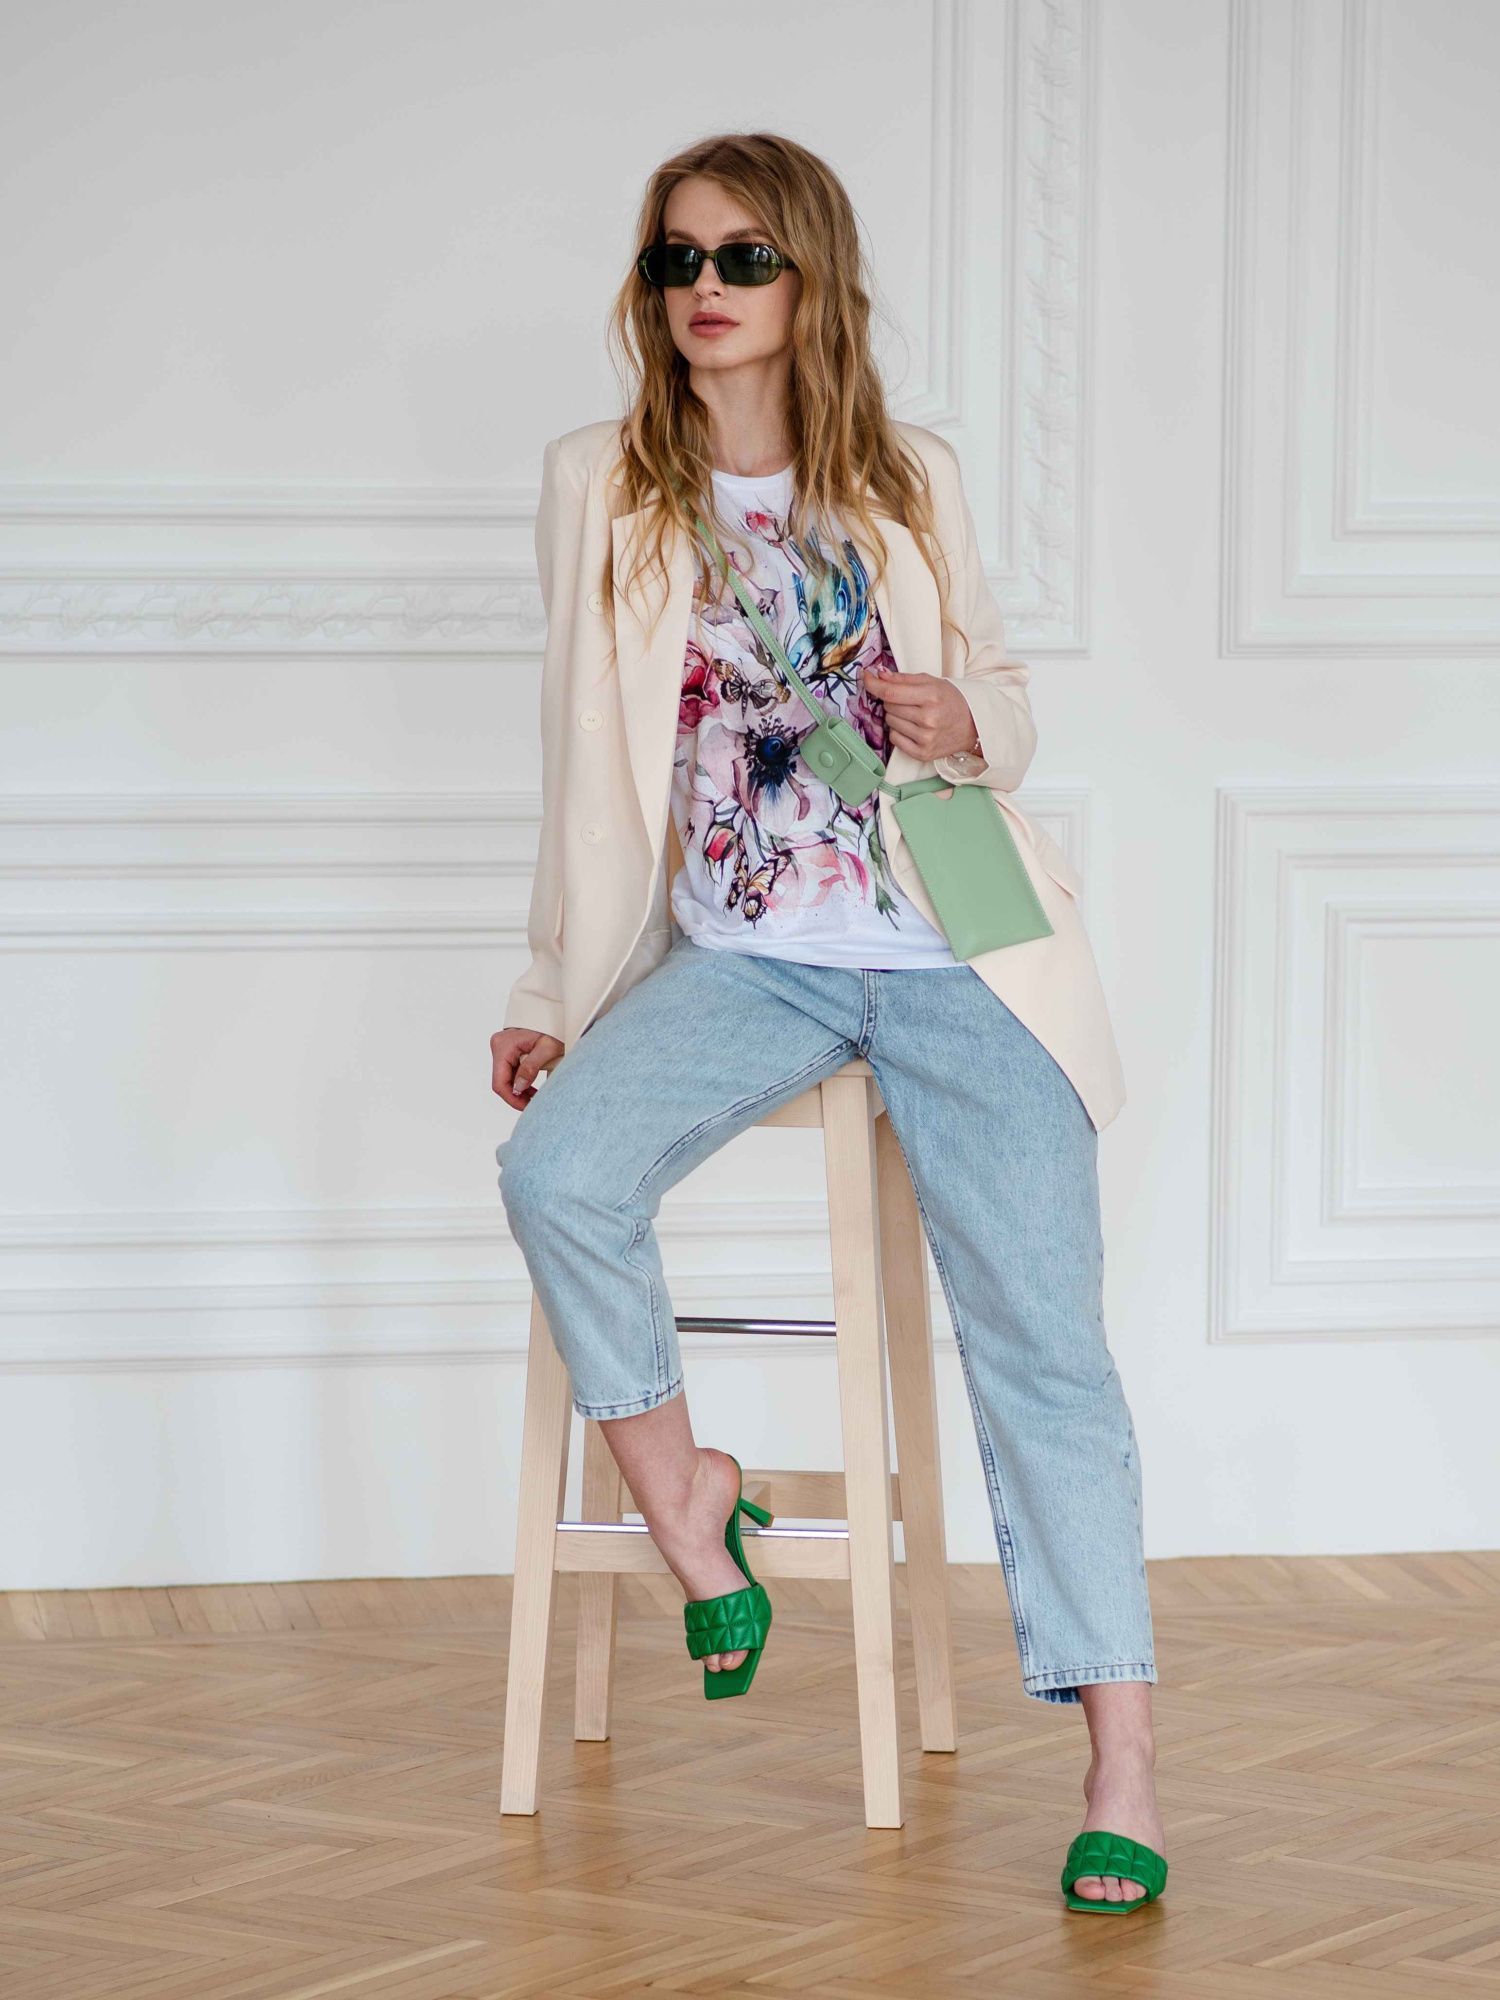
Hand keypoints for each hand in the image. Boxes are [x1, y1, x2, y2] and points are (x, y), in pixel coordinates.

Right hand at [492, 1025, 565, 1110]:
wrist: (554, 1014)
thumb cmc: (553, 1027)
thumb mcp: (547, 1048)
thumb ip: (531, 1068)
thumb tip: (518, 1088)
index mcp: (504, 1045)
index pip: (500, 1082)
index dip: (512, 1098)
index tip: (526, 1107)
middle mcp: (498, 1046)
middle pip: (501, 1082)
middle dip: (517, 1096)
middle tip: (533, 1105)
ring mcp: (501, 1049)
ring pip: (505, 1079)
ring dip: (519, 1091)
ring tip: (535, 1099)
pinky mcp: (507, 1052)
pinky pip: (510, 1073)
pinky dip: (520, 1083)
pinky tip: (531, 1091)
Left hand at [865, 663, 981, 762]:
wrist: (973, 726)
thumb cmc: (951, 701)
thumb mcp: (932, 682)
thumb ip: (904, 679)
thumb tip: (879, 675)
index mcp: (931, 696)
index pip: (891, 692)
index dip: (874, 684)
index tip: (866, 677)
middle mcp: (928, 719)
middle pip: (888, 706)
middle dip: (893, 700)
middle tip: (909, 700)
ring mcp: (925, 738)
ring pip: (889, 722)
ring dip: (896, 716)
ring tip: (914, 715)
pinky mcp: (922, 753)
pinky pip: (894, 739)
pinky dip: (899, 732)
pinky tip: (913, 728)